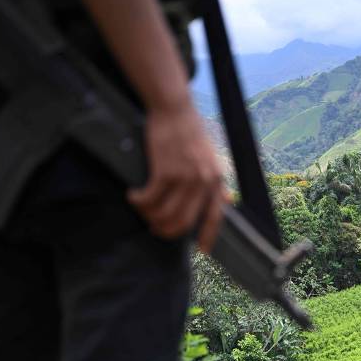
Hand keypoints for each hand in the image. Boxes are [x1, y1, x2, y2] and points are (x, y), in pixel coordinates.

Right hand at [128, 103, 225, 251]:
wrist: (174, 109)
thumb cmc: (190, 132)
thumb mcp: (211, 157)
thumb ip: (217, 181)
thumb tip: (227, 201)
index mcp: (216, 179)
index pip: (216, 217)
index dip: (208, 236)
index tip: (202, 251)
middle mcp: (203, 182)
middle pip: (184, 222)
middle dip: (167, 230)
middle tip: (154, 227)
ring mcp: (185, 177)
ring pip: (164, 213)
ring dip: (149, 215)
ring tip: (141, 208)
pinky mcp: (165, 171)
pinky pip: (149, 199)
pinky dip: (138, 201)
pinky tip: (132, 195)